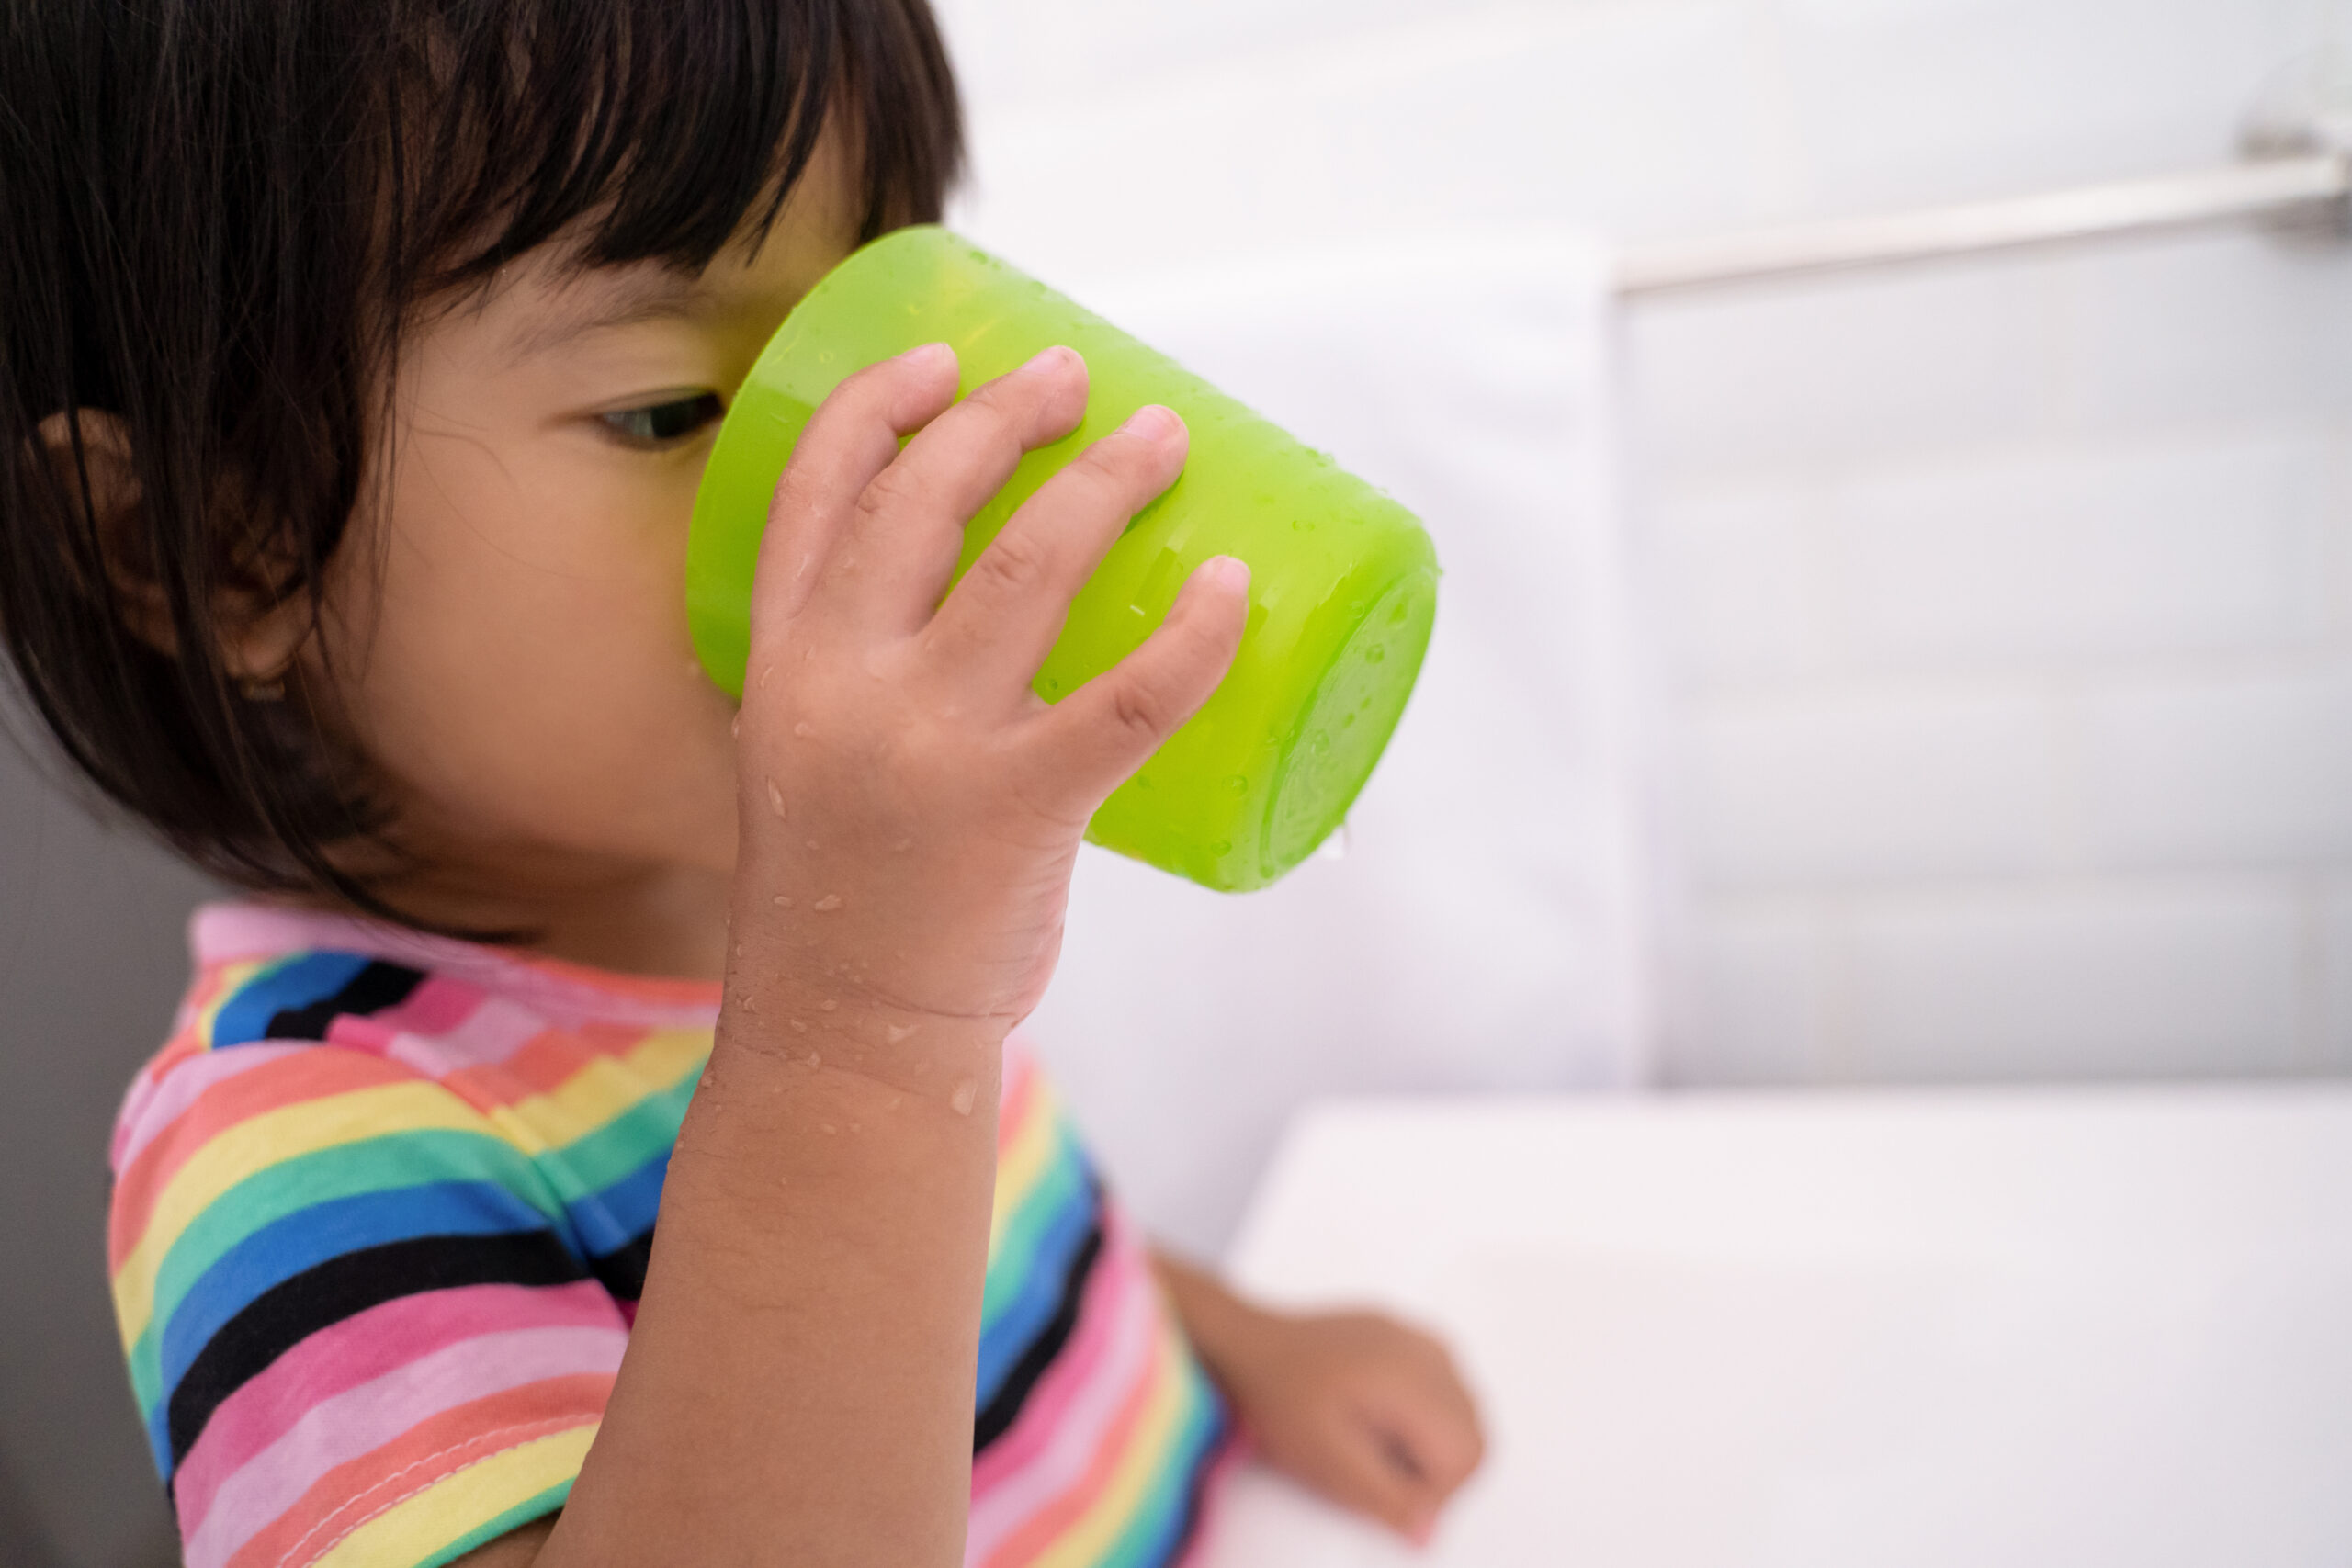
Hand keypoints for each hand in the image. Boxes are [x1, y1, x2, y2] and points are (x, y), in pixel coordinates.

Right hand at [726, 342, 1248, 1054]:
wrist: (849, 1036)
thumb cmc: (853, 894)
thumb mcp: (810, 761)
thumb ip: (868, 680)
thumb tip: (1001, 604)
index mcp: (779, 665)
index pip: (809, 494)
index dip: (875, 406)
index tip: (941, 359)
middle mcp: (840, 687)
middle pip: (926, 502)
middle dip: (1008, 417)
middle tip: (1076, 378)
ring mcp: (929, 746)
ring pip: (1029, 568)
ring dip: (1104, 481)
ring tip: (1162, 438)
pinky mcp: (1018, 809)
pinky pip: (1128, 700)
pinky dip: (1191, 635)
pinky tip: (1230, 585)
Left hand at [1159, 1261, 1485, 1544]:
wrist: (1243, 1345)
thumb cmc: (1277, 1400)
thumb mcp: (1328, 1465)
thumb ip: (1387, 1500)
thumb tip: (1430, 1531)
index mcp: (1414, 1377)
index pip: (1468, 1454)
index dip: (1435, 1492)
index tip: (1389, 1497)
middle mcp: (1427, 1349)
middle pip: (1472, 1432)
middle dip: (1436, 1468)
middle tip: (1378, 1474)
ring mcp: (1417, 1336)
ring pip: (1461, 1410)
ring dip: (1430, 1441)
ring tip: (1372, 1442)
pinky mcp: (1404, 1334)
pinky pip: (1440, 1384)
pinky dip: (1421, 1413)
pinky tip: (1374, 1416)